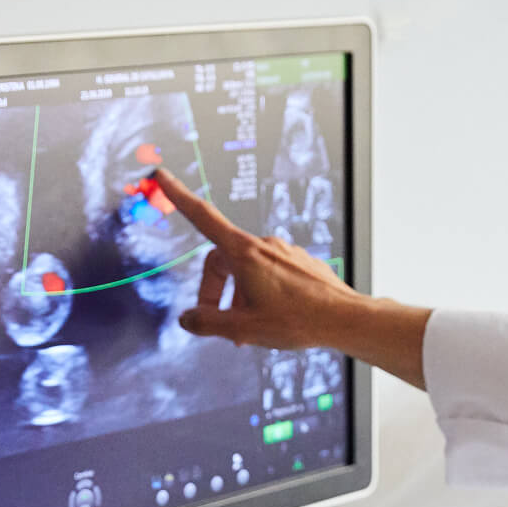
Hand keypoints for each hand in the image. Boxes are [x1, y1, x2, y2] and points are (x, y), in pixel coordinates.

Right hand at [152, 167, 359, 349]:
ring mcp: (286, 252)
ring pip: (249, 271)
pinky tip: (274, 319)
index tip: (162, 176)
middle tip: (221, 323)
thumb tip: (188, 319)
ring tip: (250, 330)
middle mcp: (265, 245)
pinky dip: (262, 295)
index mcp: (244, 252)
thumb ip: (207, 322)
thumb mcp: (242, 328)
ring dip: (240, 297)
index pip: (203, 216)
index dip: (178, 196)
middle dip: (215, 291)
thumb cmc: (298, 320)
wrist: (345, 319)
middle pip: (223, 261)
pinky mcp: (302, 264)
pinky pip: (272, 275)